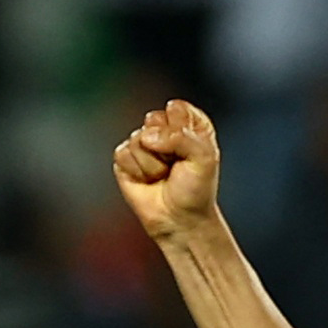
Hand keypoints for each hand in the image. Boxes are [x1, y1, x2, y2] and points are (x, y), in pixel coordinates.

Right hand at [112, 98, 224, 242]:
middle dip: (165, 146)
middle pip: (154, 119)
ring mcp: (143, 144)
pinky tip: (147, 181)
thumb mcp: (204, 157)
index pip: (176, 108)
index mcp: (188, 123)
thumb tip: (146, 137)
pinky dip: (137, 171)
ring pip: (138, 138)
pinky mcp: (125, 159)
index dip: (180, 129)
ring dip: (152, 164)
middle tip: (174, 164)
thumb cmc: (195, 190)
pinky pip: (123, 154)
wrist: (179, 220)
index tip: (189, 150)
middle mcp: (164, 130)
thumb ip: (181, 136)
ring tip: (162, 176)